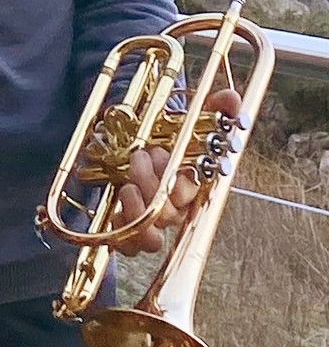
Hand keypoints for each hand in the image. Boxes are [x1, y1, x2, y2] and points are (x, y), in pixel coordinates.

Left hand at [113, 86, 243, 254]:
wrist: (134, 151)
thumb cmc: (166, 141)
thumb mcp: (189, 121)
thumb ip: (213, 110)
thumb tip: (232, 97)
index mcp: (193, 187)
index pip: (193, 193)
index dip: (179, 180)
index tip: (161, 153)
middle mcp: (174, 209)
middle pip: (170, 215)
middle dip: (153, 186)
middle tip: (139, 157)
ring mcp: (151, 223)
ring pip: (151, 241)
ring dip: (138, 215)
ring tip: (128, 187)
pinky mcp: (128, 232)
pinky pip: (126, 248)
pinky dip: (119, 232)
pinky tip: (114, 209)